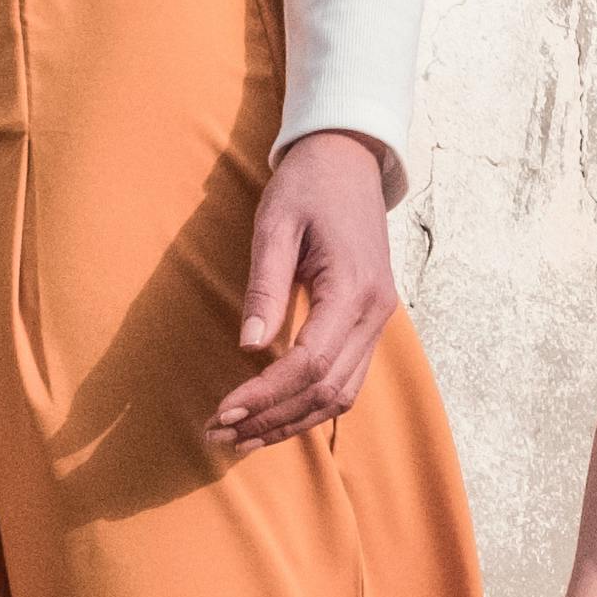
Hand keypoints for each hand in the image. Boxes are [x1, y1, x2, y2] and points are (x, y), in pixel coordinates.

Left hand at [212, 130, 396, 451]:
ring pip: (341, 396)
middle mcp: (375, 313)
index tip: (222, 411)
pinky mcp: (370, 322)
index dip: (264, 395)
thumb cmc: (307, 186)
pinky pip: (347, 381)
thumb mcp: (275, 226)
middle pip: (326, 391)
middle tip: (219, 433)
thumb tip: (249, 346)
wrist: (347, 159)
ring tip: (242, 437)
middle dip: (271, 419)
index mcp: (353, 289)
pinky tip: (275, 416)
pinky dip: (311, 406)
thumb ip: (265, 287)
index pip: (308, 363)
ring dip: (291, 422)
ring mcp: (378, 320)